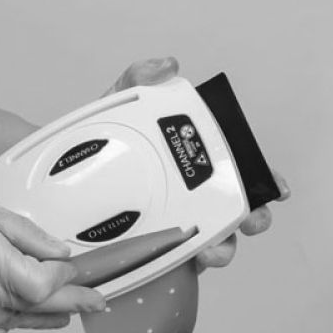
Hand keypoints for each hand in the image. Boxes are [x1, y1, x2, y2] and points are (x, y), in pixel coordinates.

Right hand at [0, 185, 104, 332]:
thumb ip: (27, 235)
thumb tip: (59, 252)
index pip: (50, 284)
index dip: (67, 276)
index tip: (74, 267)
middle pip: (43, 311)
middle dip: (75, 304)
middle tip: (97, 303)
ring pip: (18, 325)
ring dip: (43, 316)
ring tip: (62, 310)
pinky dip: (6, 324)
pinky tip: (9, 310)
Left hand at [106, 57, 289, 271]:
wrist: (56, 179)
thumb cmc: (99, 144)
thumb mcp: (117, 107)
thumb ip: (139, 80)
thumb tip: (167, 66)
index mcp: (194, 166)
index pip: (239, 173)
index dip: (266, 181)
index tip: (276, 187)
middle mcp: (193, 200)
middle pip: (237, 215)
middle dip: (253, 220)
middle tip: (249, 221)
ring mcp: (175, 230)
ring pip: (213, 246)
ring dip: (222, 251)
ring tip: (211, 251)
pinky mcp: (154, 254)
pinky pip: (176, 266)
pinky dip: (186, 267)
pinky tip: (184, 264)